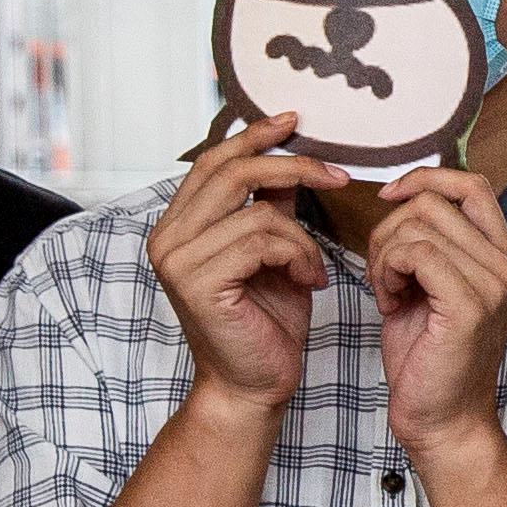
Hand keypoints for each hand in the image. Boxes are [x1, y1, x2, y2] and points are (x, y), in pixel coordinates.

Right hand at [149, 113, 328, 413]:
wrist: (255, 386)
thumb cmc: (266, 323)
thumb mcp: (274, 252)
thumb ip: (271, 206)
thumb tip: (289, 158)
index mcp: (179, 225)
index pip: (214, 160)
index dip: (254, 135)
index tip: (295, 120)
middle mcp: (167, 236)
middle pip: (232, 171)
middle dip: (294, 167)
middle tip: (339, 176)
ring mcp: (177, 258)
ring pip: (258, 211)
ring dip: (302, 239)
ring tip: (311, 270)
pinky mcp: (197, 280)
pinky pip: (263, 240)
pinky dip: (298, 257)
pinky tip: (307, 283)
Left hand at [371, 165, 506, 471]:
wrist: (441, 421)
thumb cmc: (429, 360)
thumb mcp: (431, 289)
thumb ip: (431, 245)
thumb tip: (404, 199)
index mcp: (502, 258)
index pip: (471, 185)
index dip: (425, 178)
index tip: (389, 198)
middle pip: (433, 203)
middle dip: (389, 230)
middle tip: (384, 275)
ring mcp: (493, 285)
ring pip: (418, 226)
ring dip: (385, 255)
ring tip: (388, 291)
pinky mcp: (470, 306)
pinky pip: (416, 254)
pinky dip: (387, 272)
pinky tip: (388, 302)